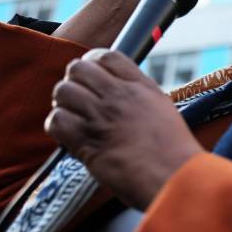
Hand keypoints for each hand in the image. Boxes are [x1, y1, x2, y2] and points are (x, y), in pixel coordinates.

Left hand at [44, 49, 204, 209]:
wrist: (174, 175)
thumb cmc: (174, 151)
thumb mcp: (163, 110)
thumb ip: (140, 97)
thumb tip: (122, 94)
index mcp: (141, 86)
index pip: (107, 56)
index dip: (93, 62)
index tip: (92, 75)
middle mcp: (119, 96)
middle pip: (78, 68)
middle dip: (74, 81)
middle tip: (79, 98)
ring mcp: (102, 116)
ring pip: (63, 91)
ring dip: (64, 103)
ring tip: (73, 116)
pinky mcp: (87, 141)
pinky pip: (56, 120)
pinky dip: (58, 126)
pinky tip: (70, 135)